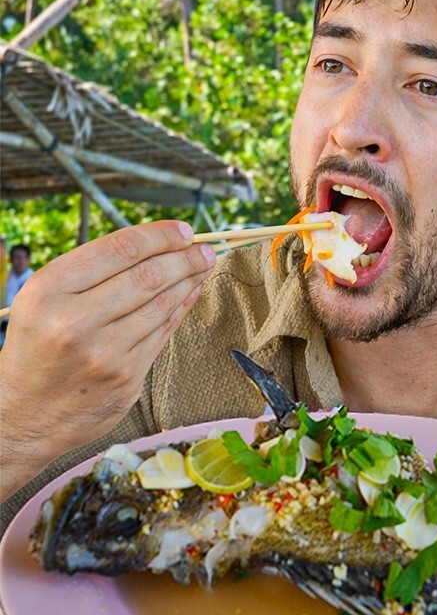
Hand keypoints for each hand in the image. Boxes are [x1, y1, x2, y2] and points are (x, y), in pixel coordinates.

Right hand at [0, 221, 215, 499]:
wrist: (20, 415)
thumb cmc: (37, 347)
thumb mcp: (44, 301)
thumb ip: (92, 274)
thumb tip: (154, 246)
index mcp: (50, 290)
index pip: (120, 249)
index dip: (160, 236)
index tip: (184, 231)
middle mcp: (74, 320)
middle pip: (149, 276)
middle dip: (185, 258)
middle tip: (205, 249)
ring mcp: (104, 352)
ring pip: (162, 304)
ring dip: (190, 280)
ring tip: (203, 266)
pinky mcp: (126, 377)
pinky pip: (163, 333)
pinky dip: (181, 308)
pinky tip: (190, 293)